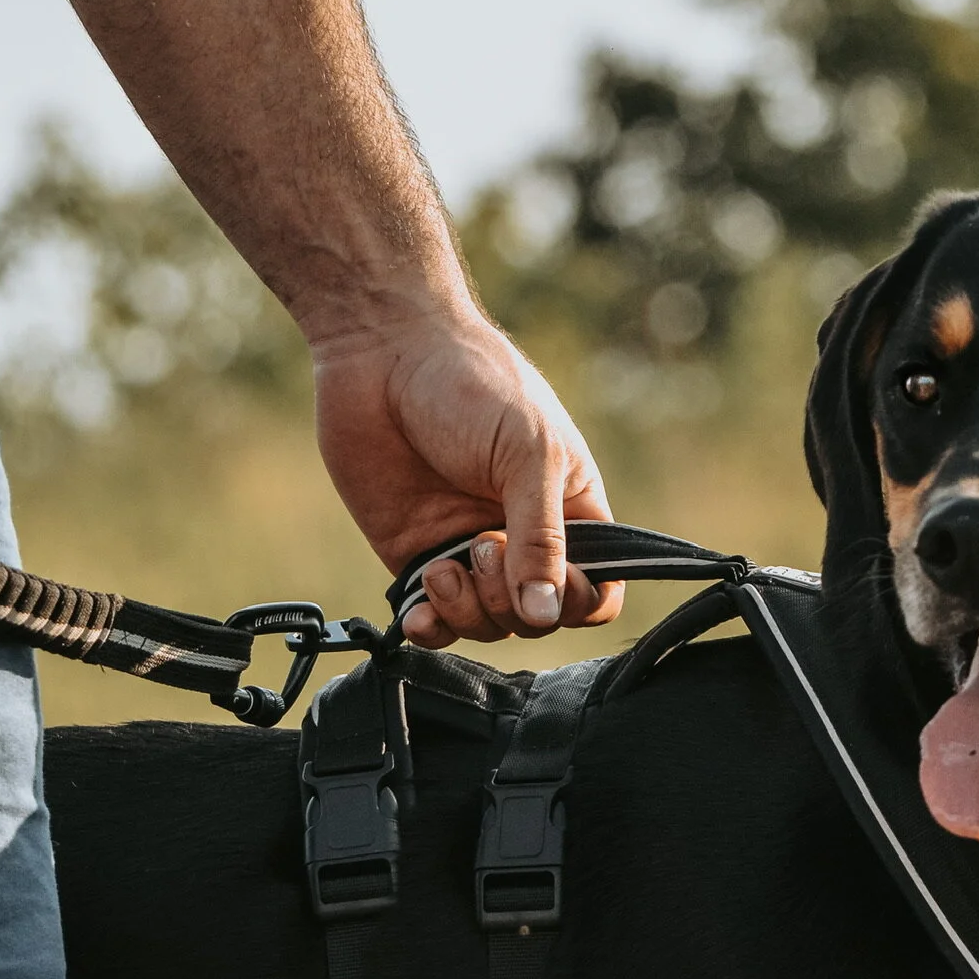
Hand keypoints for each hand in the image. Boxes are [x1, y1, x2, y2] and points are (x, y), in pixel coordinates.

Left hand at [309, 303, 623, 645]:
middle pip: (540, 619)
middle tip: (483, 545)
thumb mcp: (526, 455)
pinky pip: (434, 619)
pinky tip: (420, 606)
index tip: (550, 582)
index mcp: (570, 512)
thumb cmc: (472, 385)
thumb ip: (541, 539)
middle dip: (512, 601)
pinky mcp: (418, 555)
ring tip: (445, 564)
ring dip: (470, 611)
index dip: (576, 604)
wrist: (383, 352)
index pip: (596, 591)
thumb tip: (544, 614)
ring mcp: (469, 552)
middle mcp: (523, 540)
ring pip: (488, 625)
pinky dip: (431, 626)